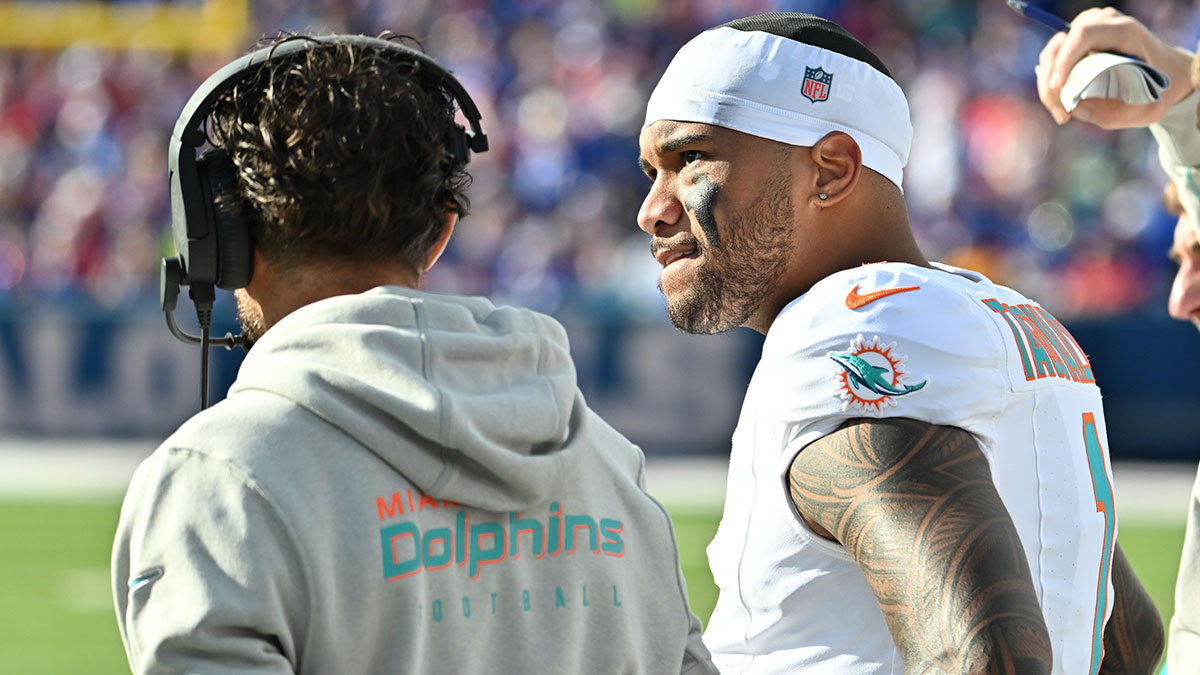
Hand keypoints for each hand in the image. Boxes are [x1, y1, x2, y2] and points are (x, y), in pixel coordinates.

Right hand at [1036, 7, 1193, 127]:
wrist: (1169, 71)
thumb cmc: (1157, 88)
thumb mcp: (1140, 108)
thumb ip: (1107, 112)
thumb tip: (1072, 108)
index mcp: (1124, 31)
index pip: (1083, 35)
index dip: (1064, 60)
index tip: (1058, 89)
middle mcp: (1104, 23)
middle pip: (1060, 45)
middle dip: (1050, 82)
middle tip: (1061, 114)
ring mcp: (1089, 28)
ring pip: (1052, 53)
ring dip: (1048, 85)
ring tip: (1062, 114)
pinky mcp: (1079, 39)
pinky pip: (1054, 58)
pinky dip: (1052, 82)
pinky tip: (1062, 103)